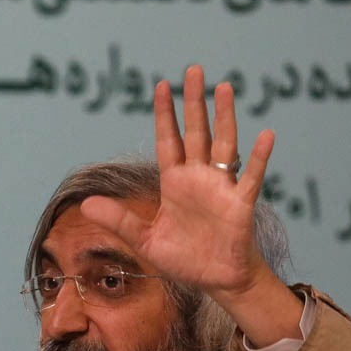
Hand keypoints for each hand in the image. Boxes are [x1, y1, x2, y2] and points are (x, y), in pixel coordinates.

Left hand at [82, 65, 300, 344]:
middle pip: (197, 132)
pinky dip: (260, 157)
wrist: (215, 280)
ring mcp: (221, 187)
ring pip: (224, 144)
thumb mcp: (144, 240)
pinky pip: (251, 177)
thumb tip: (85, 204)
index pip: (168, 140)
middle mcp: (199, 178)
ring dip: (224, 117)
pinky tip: (265, 135)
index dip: (164, 115)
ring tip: (223, 88)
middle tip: (193, 70)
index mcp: (175, 183)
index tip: (160, 85)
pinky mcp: (240, 204)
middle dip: (193, 102)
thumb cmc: (183, 258)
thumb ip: (118, 220)